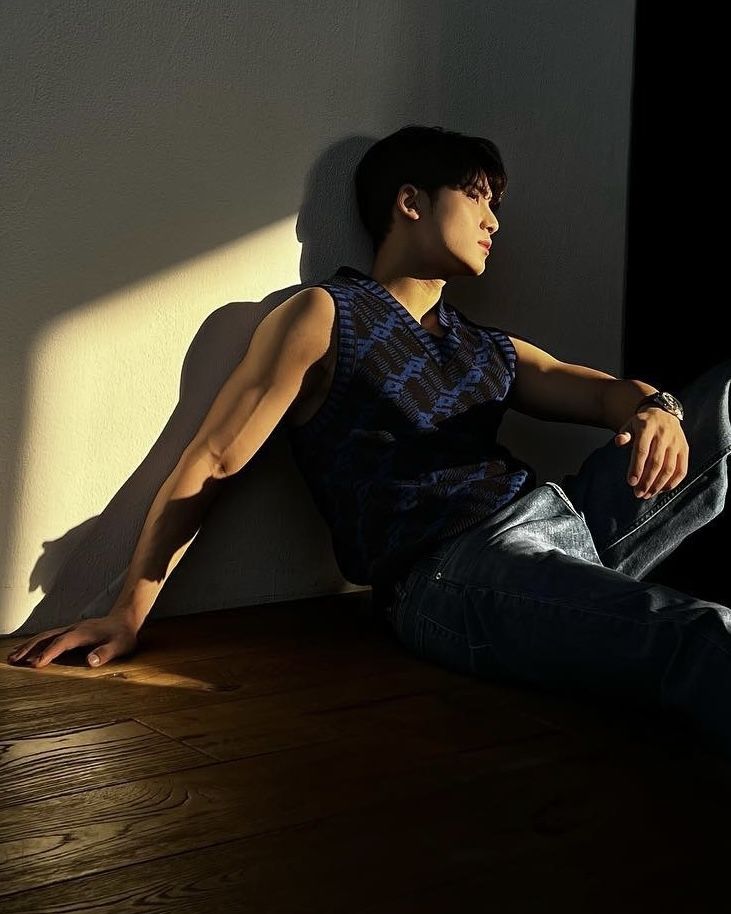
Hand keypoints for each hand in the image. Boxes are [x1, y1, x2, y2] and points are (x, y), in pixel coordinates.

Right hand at [6, 612, 139, 668]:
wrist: (125, 618)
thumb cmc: (123, 635)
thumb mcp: (120, 645)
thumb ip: (106, 653)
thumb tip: (90, 661)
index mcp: (83, 633)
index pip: (62, 643)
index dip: (49, 653)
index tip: (36, 664)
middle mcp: (73, 629)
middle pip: (47, 637)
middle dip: (29, 649)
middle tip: (13, 661)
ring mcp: (70, 629)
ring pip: (45, 636)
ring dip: (28, 646)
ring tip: (12, 657)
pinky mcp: (70, 631)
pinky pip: (48, 637)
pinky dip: (35, 643)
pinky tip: (27, 650)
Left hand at [614, 408, 688, 497]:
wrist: (664, 414)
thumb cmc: (642, 424)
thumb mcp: (630, 425)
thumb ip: (624, 435)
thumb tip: (619, 442)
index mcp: (647, 427)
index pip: (642, 451)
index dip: (636, 468)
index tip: (631, 482)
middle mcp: (664, 435)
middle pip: (656, 462)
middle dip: (646, 481)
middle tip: (638, 494)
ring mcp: (676, 442)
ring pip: (669, 468)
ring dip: (658, 485)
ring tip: (647, 494)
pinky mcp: (684, 449)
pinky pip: (681, 469)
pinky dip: (673, 482)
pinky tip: (661, 490)